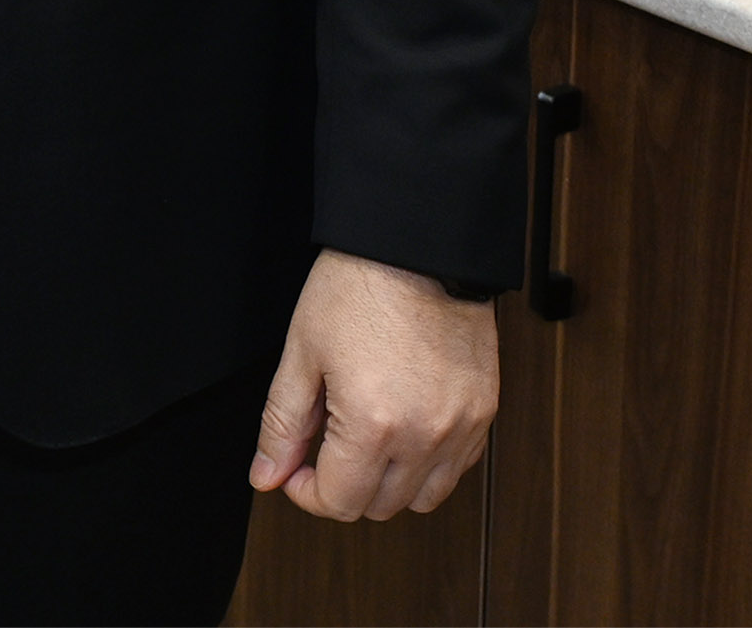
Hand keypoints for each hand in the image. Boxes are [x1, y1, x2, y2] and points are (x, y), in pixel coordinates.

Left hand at [249, 250, 498, 520]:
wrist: (416, 244)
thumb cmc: (357, 287)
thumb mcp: (302, 353)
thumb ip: (282, 424)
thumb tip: (267, 476)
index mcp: (372, 424)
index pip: (339, 503)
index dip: (305, 491)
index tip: (295, 465)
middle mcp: (424, 435)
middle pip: (379, 506)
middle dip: (343, 486)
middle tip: (324, 445)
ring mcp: (462, 425)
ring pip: (424, 497)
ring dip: (389, 482)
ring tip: (366, 438)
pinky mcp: (485, 410)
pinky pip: (458, 467)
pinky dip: (430, 463)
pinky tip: (404, 428)